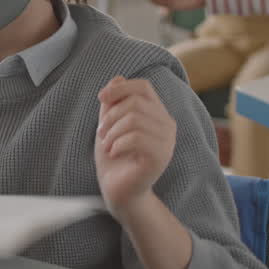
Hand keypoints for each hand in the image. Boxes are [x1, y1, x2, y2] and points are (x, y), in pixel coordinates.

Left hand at [95, 77, 176, 217]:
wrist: (118, 191)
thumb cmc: (114, 157)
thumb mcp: (109, 124)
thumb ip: (114, 103)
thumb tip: (118, 78)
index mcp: (157, 114)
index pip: (144, 87)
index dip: (121, 88)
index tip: (101, 98)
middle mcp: (168, 125)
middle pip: (136, 102)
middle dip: (110, 115)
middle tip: (100, 133)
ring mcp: (167, 142)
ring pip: (135, 119)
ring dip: (112, 131)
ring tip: (106, 145)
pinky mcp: (161, 157)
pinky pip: (137, 137)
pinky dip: (117, 143)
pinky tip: (113, 152)